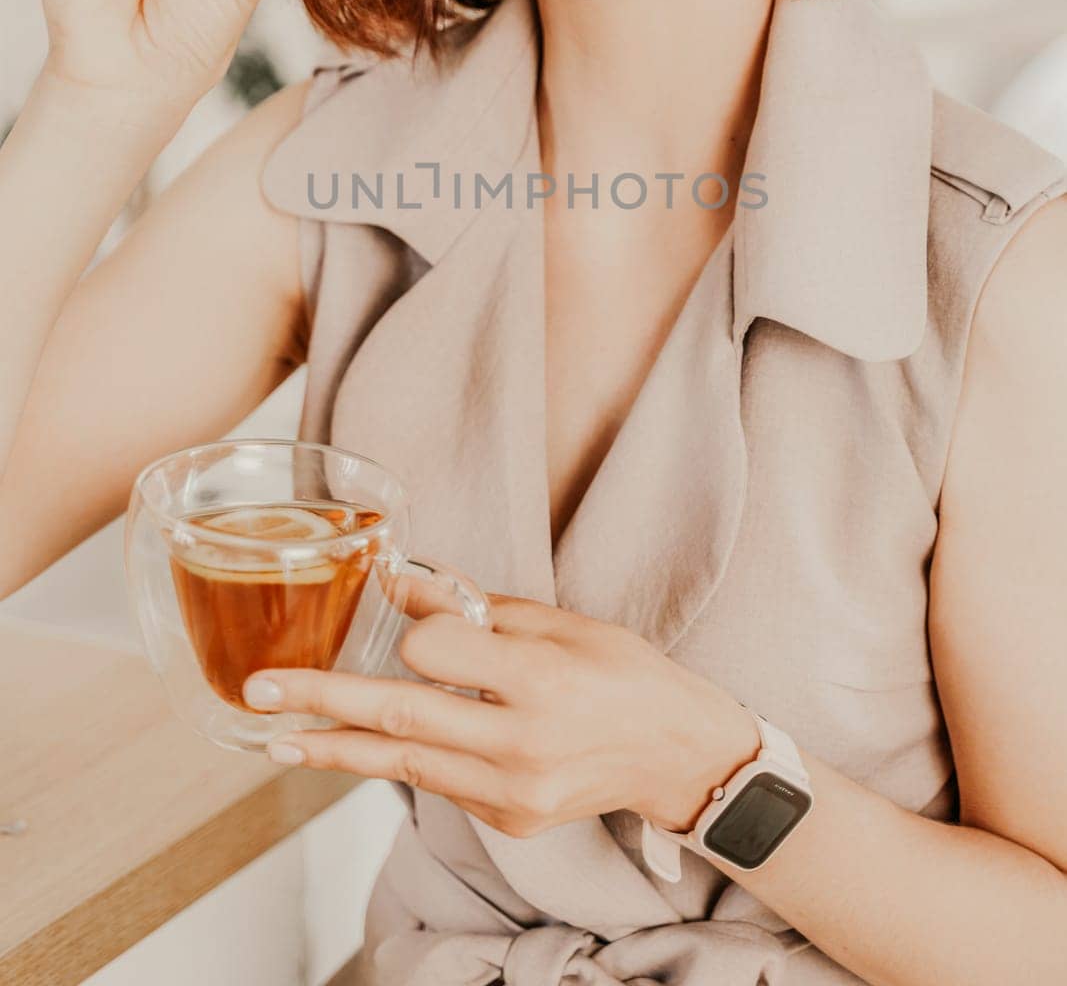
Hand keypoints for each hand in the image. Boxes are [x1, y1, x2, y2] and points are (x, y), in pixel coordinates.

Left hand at [243, 594, 760, 838]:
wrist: (676, 755)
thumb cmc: (624, 673)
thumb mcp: (561, 621)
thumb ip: (479, 611)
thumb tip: (403, 585)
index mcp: (541, 679)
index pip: (437, 652)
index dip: (406, 621)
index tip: (383, 594)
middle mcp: (522, 742)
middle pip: (400, 719)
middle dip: (321, 702)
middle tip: (260, 691)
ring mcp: (512, 790)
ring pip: (402, 764)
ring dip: (336, 747)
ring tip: (278, 733)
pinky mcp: (507, 818)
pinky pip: (435, 781)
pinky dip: (396, 758)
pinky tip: (360, 744)